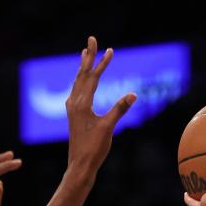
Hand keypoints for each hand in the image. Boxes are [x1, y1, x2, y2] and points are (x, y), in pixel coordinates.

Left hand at [66, 36, 135, 176]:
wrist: (80, 166)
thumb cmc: (93, 149)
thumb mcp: (108, 129)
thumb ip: (119, 110)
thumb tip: (133, 94)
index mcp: (82, 104)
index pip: (93, 78)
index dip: (102, 64)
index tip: (110, 50)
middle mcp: (74, 103)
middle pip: (82, 74)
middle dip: (89, 57)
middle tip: (91, 40)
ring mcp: (72, 109)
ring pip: (78, 82)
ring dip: (83, 67)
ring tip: (85, 54)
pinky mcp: (73, 116)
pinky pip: (76, 91)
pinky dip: (81, 81)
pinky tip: (81, 82)